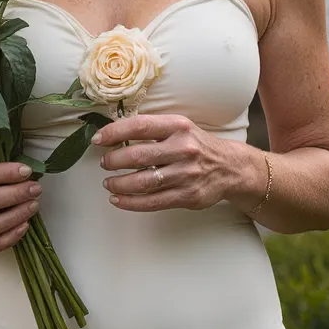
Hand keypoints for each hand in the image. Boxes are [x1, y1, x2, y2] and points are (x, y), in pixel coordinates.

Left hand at [93, 113, 232, 211]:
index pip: (139, 126)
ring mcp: (186, 174)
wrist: (230, 167)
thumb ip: (151, 129)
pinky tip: (118, 199)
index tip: (98, 139)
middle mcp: (183, 148)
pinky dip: (130, 202)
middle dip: (114, 160)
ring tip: (108, 182)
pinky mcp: (187, 196)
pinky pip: (152, 202)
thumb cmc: (196, 145)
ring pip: (143, 182)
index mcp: (178, 126)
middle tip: (104, 163)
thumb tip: (113, 133)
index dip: (114, 132)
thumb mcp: (179, 127)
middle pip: (138, 156)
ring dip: (119, 183)